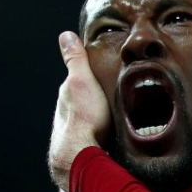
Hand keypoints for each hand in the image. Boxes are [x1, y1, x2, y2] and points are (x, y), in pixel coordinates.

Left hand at [48, 31, 110, 191]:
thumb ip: (75, 60)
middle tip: (119, 94)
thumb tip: (66, 35)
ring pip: (93, 120)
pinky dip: (109, 132)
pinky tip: (122, 134)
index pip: (79, 82)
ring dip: (104, 118)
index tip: (104, 75)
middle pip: (86, 102)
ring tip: (126, 115)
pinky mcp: (89, 148)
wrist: (82, 155)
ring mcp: (78, 133)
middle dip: (98, 99)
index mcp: (68, 97)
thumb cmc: (84, 117)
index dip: (91, 77)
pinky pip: (101, 136)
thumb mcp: (81, 81)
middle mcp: (69, 115)